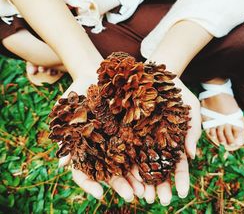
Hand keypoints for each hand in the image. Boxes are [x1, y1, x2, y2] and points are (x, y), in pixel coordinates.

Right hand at [56, 79, 144, 200]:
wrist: (94, 75)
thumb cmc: (76, 93)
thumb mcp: (67, 112)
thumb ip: (64, 136)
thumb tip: (61, 165)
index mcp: (85, 147)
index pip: (85, 172)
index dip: (90, 184)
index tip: (100, 194)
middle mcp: (102, 147)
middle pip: (110, 171)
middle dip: (121, 184)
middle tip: (132, 195)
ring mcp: (117, 138)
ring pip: (127, 162)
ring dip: (137, 176)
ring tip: (147, 188)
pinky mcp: (130, 127)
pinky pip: (139, 143)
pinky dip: (146, 154)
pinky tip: (156, 163)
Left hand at [132, 77, 200, 204]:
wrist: (156, 74)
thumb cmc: (176, 92)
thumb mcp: (190, 108)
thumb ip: (192, 130)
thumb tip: (192, 154)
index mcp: (172, 140)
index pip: (178, 163)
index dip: (180, 177)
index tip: (182, 192)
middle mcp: (156, 142)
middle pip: (158, 167)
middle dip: (160, 184)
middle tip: (159, 200)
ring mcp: (141, 137)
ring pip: (141, 162)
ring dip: (142, 180)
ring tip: (143, 195)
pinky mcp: (126, 129)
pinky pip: (126, 147)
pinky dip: (127, 162)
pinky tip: (127, 176)